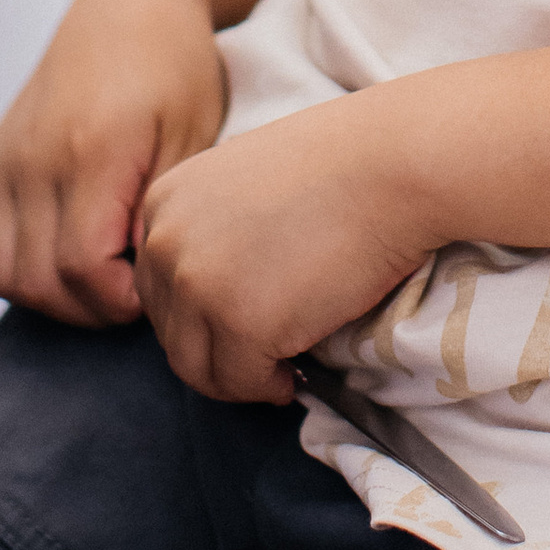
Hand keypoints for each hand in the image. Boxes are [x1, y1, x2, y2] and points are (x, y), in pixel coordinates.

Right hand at [0, 0, 227, 326]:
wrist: (130, 3)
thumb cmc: (178, 66)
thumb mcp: (194, 133)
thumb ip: (160, 206)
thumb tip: (131, 271)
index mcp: (91, 150)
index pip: (81, 267)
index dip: (119, 300)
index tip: (152, 288)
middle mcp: (34, 159)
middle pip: (37, 282)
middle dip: (89, 309)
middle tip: (131, 291)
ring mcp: (5, 160)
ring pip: (1, 273)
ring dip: (48, 295)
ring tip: (98, 275)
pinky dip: (12, 267)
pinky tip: (59, 251)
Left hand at [135, 95, 432, 403]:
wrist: (392, 164)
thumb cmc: (339, 164)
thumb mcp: (244, 182)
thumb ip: (213, 228)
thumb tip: (216, 292)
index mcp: (164, 203)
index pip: (158, 286)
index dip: (200, 315)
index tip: (243, 321)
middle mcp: (164, 243)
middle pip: (170, 331)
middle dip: (216, 350)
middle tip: (265, 354)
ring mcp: (197, 285)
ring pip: (196, 368)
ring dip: (238, 377)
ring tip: (281, 367)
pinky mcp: (239, 324)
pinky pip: (242, 382)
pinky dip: (269, 386)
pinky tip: (297, 372)